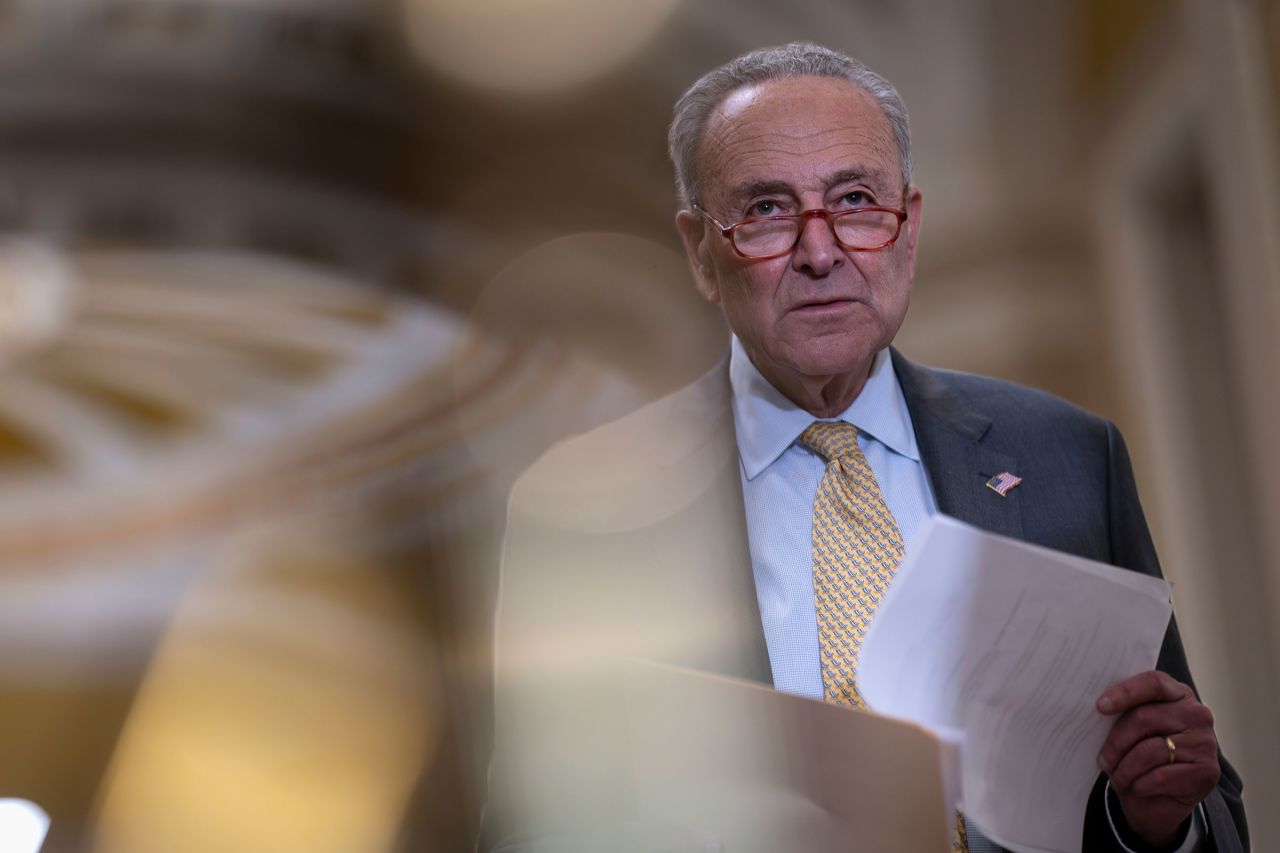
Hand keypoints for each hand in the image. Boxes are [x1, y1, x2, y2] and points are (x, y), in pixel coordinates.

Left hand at [1096, 671, 1219, 846]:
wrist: (1165, 797)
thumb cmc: (1143, 752)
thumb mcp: (1136, 729)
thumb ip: (1126, 712)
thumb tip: (1098, 707)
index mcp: (1178, 694)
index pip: (1154, 683)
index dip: (1126, 692)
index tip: (1100, 707)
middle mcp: (1197, 714)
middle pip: (1143, 718)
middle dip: (1115, 743)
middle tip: (1102, 760)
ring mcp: (1205, 743)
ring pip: (1149, 751)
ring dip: (1125, 769)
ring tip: (1117, 777)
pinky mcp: (1207, 772)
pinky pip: (1160, 776)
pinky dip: (1140, 785)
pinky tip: (1136, 787)